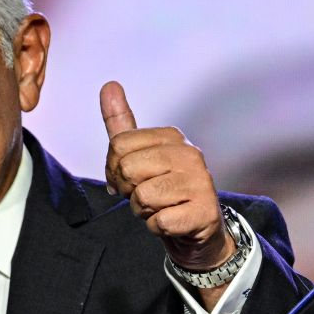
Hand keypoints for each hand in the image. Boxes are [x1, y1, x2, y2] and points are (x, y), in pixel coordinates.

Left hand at [100, 81, 231, 274]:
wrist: (194, 228)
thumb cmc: (162, 190)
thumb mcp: (137, 155)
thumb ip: (121, 123)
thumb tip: (109, 85)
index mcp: (172, 137)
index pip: (117, 146)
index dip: (114, 170)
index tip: (132, 179)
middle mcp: (190, 154)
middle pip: (126, 169)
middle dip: (128, 190)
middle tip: (147, 195)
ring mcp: (201, 182)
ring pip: (142, 197)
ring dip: (143, 211)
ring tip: (161, 207)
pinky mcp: (204, 212)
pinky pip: (159, 222)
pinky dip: (158, 228)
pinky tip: (173, 221)